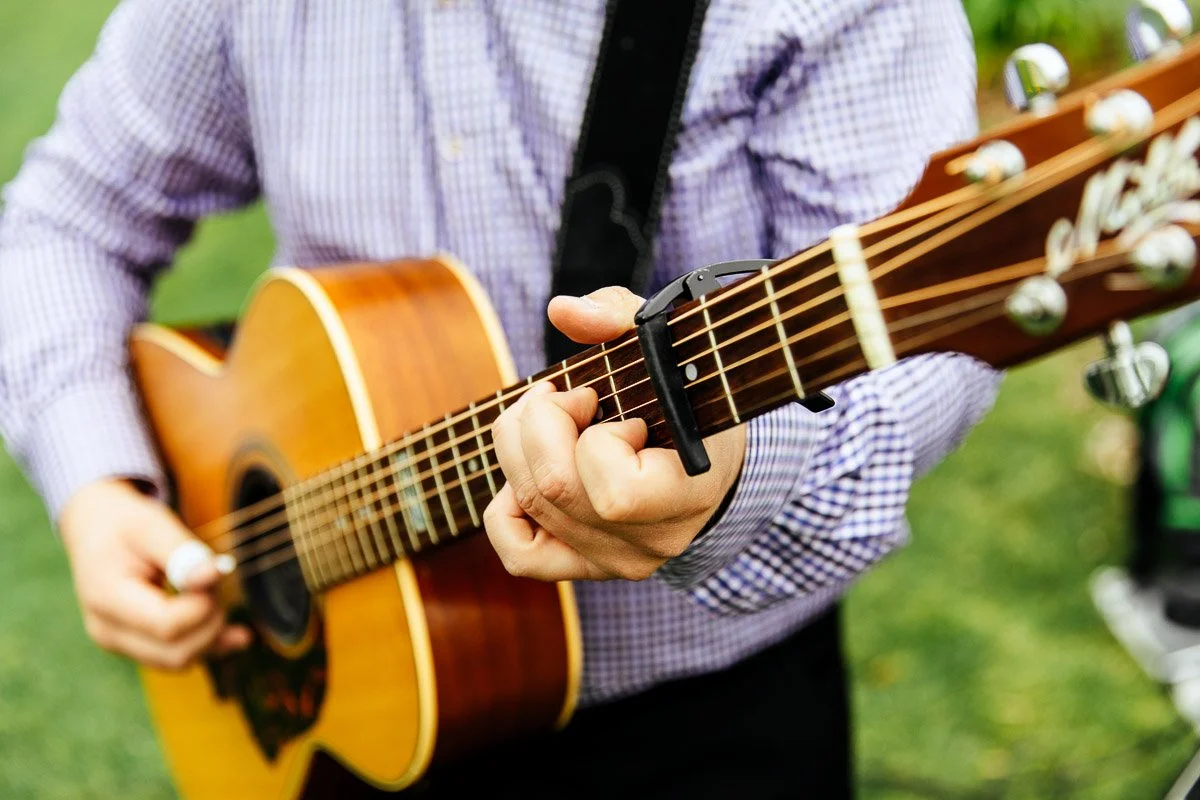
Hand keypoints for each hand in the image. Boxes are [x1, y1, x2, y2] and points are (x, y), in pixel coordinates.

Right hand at [59, 479, 251, 669]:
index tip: (212, 574)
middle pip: (176, 653)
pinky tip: (239, 636)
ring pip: (178, 661)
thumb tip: (215, 576)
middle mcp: (108, 631)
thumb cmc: (125, 524)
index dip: (202, 605)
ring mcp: (119, 643)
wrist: (94, 529)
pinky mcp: (135, 646)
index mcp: (106, 599)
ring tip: (214, 595)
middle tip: (213, 583)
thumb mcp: (153, 525)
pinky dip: (208, 645)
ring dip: (211, 634)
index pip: (167, 626)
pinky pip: (176, 658)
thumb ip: (183, 553)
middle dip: (210, 622)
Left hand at [484, 287, 746, 581]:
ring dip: (521, 444)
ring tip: (551, 417)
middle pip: (553, 489)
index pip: (615, 492)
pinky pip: (520, 554)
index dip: (598, 439)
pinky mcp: (586, 565)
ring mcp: (617, 560)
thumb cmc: (688, 391)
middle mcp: (652, 541)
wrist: (711, 456)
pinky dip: (508, 506)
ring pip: (529, 506)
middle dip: (541, 422)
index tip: (615, 408)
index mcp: (689, 494)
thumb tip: (563, 311)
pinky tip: (531, 470)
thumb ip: (621, 314)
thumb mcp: (667, 343)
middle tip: (569, 395)